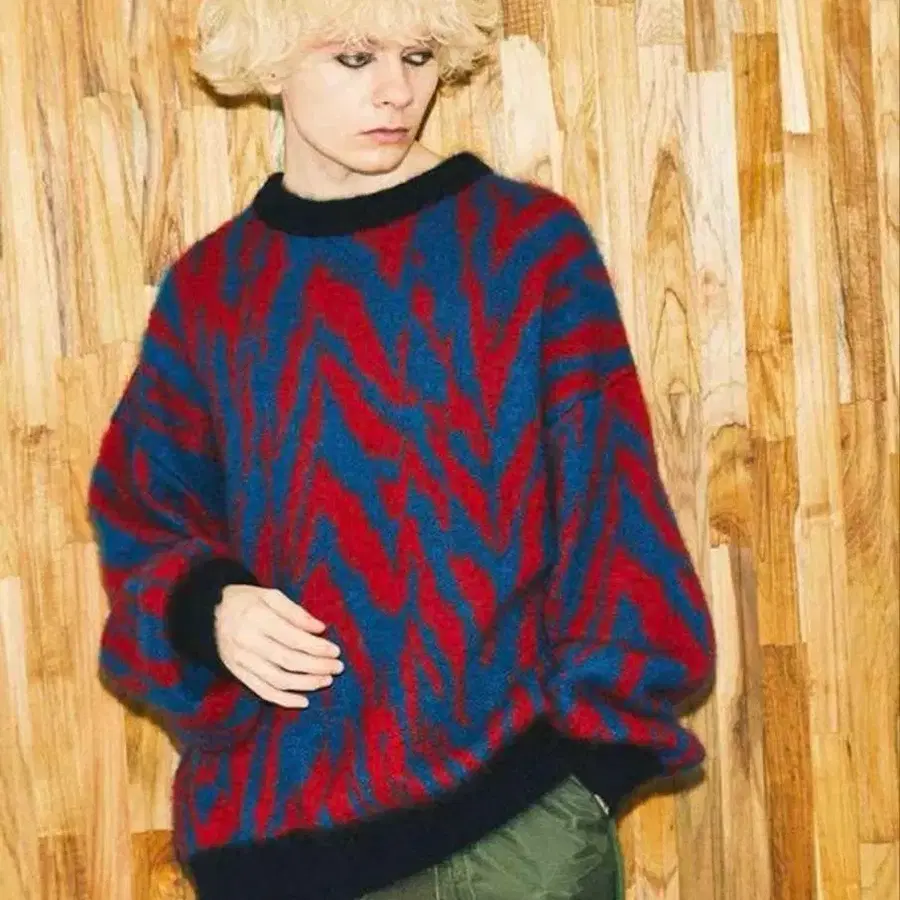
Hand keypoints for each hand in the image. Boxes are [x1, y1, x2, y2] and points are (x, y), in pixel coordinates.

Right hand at [214, 584, 343, 707]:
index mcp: (258, 618)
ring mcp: (242, 661)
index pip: (293, 638)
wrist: (209, 613)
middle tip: (337, 667)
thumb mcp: (270, 595)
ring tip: (326, 680)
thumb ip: (296, 612)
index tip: (336, 651)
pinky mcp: (238, 674)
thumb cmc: (246, 601)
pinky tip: (303, 701)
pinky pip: (262, 691)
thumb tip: (320, 628)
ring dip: (305, 684)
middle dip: (317, 666)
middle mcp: (248, 642)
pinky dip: (284, 700)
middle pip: (289, 661)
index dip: (317, 647)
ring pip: (278, 680)